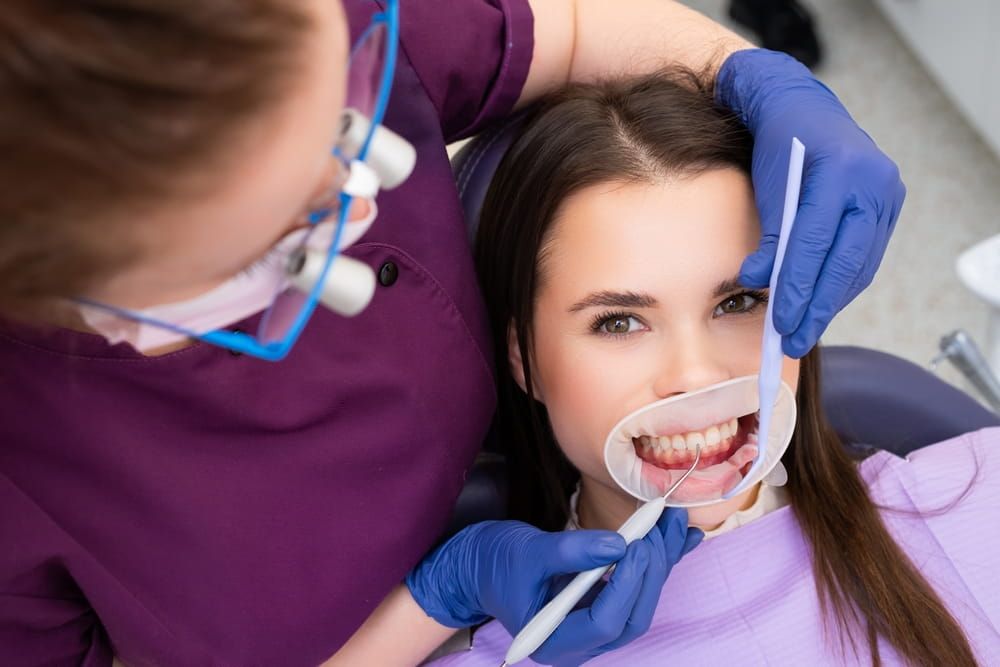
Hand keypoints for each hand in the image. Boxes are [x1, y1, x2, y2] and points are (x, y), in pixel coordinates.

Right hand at [405, 510, 701, 664]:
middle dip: (649, 573)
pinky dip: (660, 561)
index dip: (626, 586)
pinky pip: (637, 586)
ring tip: (673, 523)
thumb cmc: (496, 563)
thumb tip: (618, 544)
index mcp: (556, 641)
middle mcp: (581, 641)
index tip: (636, 546)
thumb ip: (570, 552)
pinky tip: (682, 538)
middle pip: (631, 617)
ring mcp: (594, 625)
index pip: (604, 623)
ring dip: (660, 563)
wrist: (482, 566)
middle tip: (655, 530)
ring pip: (640, 602)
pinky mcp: (602, 603)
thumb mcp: (528, 553)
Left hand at [716, 49, 905, 357]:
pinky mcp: (888, 207)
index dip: (797, 286)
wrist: (803, 110)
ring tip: (804, 331)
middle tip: (794, 341)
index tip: (780, 321)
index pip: (815, 242)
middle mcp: (872, 182)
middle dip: (818, 307)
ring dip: (832, 302)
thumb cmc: (779, 145)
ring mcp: (885, 194)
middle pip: (844, 260)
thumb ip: (768, 236)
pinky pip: (865, 257)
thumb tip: (758, 281)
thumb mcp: (767, 186)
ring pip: (859, 264)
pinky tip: (822, 305)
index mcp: (839, 170)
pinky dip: (842, 285)